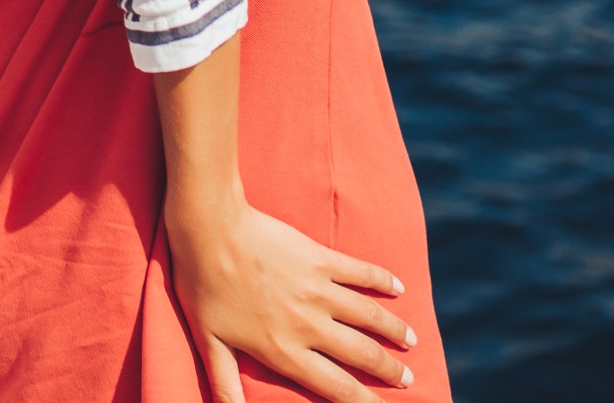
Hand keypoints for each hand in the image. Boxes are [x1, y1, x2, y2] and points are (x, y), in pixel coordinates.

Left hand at [167, 199, 414, 402]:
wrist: (210, 228)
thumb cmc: (202, 286)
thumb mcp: (208, 342)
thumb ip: (225, 383)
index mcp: (284, 350)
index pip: (335, 386)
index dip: (363, 402)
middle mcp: (310, 325)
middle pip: (362, 355)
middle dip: (390, 371)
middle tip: (408, 379)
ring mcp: (319, 290)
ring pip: (370, 318)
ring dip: (395, 331)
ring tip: (411, 341)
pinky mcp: (320, 258)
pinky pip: (360, 273)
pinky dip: (382, 281)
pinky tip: (398, 288)